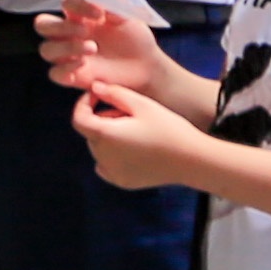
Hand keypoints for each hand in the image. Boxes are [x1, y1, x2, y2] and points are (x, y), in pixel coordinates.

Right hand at [41, 0, 160, 101]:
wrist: (146, 64)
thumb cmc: (135, 37)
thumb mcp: (129, 19)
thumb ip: (114, 8)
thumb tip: (102, 2)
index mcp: (81, 14)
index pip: (66, 3)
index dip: (77, 5)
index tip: (99, 13)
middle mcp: (69, 33)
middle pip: (43, 25)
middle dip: (60, 27)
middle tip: (85, 31)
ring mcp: (68, 55)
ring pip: (47, 50)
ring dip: (66, 48)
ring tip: (92, 48)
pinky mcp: (73, 76)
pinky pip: (55, 74)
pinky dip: (65, 69)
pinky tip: (82, 65)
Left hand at [74, 83, 207, 189]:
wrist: (191, 160)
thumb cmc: (168, 128)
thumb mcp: (142, 104)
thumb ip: (114, 93)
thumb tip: (94, 87)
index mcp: (104, 136)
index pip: (78, 118)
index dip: (84, 103)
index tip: (99, 95)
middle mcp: (102, 157)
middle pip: (92, 132)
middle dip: (103, 118)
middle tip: (130, 113)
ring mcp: (111, 172)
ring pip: (100, 148)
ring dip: (109, 136)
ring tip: (137, 130)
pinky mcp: (122, 182)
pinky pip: (107, 165)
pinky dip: (113, 155)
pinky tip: (134, 149)